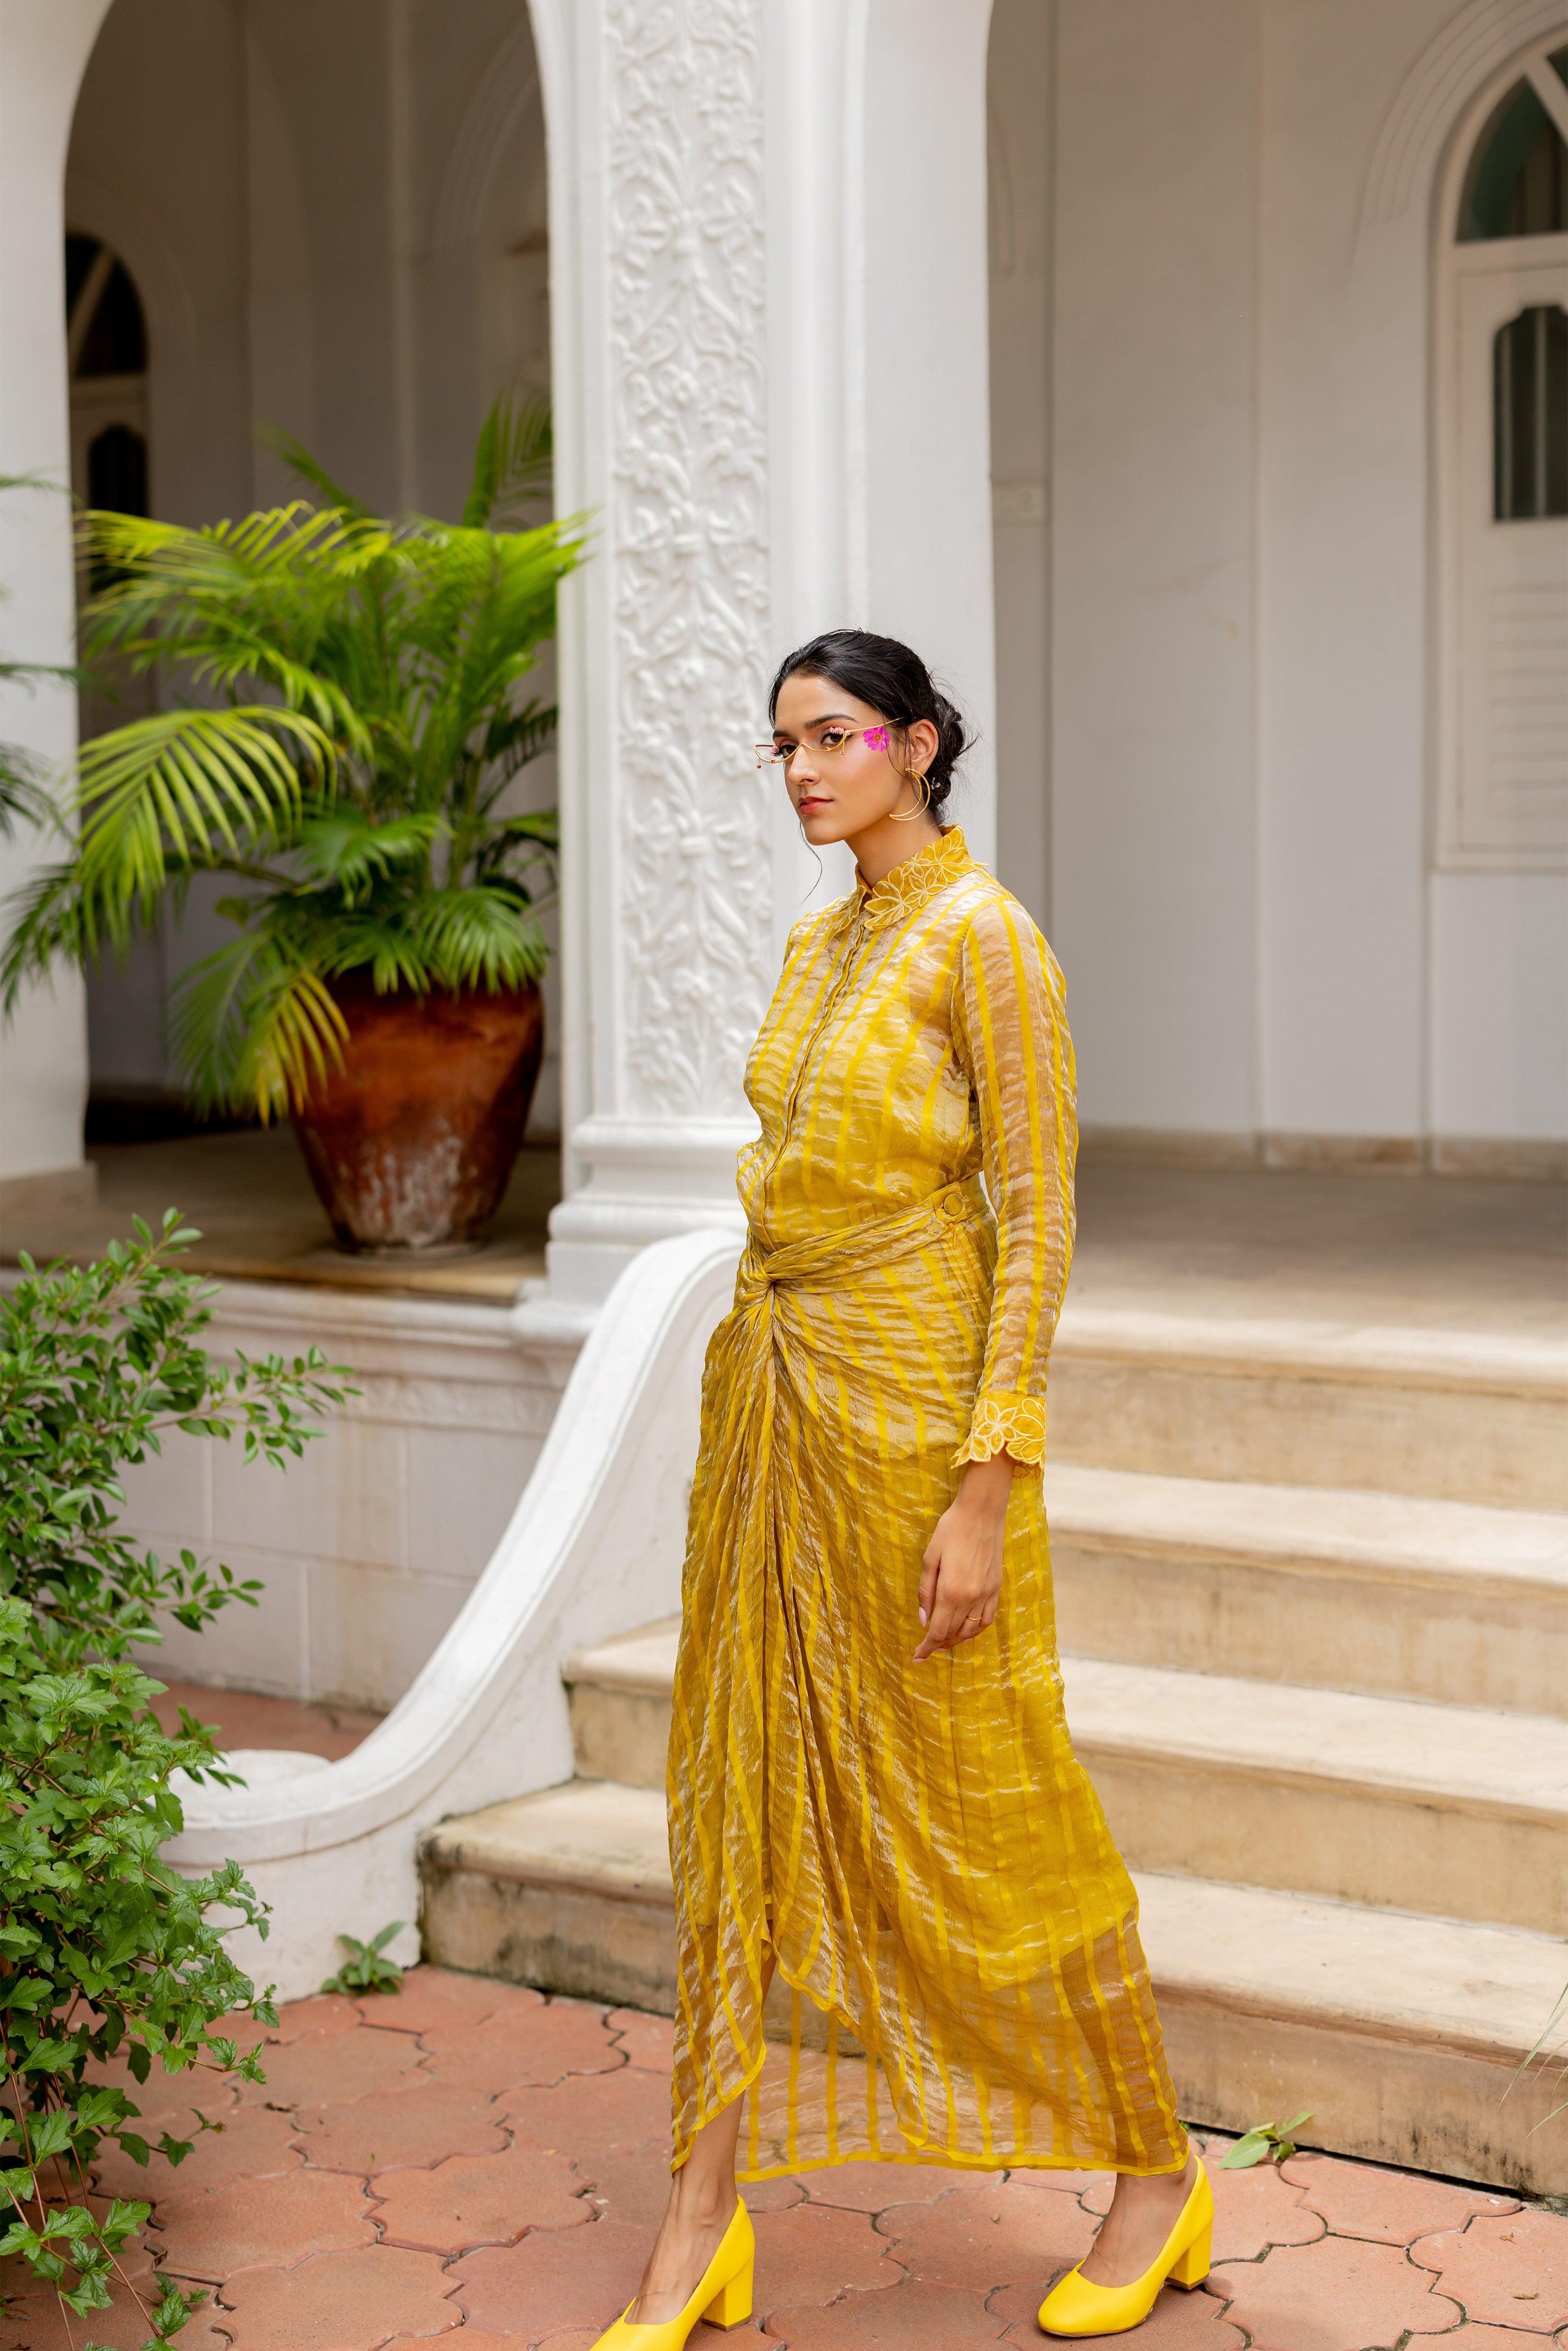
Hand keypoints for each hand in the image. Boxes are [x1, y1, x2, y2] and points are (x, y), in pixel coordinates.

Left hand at [914, 1452, 1014, 1661]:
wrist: (982, 1511)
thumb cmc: (951, 1529)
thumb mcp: (930, 1558)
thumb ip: (926, 1591)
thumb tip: (924, 1619)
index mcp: (951, 1591)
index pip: (938, 1630)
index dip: (927, 1647)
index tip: (917, 1657)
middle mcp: (971, 1597)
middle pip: (954, 1633)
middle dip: (939, 1645)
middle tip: (927, 1649)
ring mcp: (987, 1593)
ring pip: (972, 1630)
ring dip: (957, 1640)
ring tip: (944, 1642)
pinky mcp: (996, 1587)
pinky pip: (987, 1618)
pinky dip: (976, 1630)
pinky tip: (967, 1631)